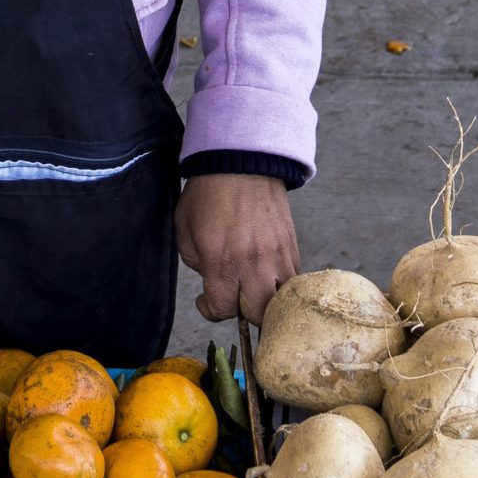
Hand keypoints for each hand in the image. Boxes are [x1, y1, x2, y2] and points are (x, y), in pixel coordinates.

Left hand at [174, 173, 299, 325]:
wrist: (242, 162)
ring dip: (267, 301)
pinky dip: (281, 284)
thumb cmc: (208, 193)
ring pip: (282, 301)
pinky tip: (268, 274)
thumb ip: (194, 262)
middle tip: (233, 295)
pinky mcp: (292, 246)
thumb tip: (211, 279)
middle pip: (258, 315)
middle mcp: (252, 264)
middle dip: (243, 312)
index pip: (222, 309)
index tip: (207, 300)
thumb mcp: (185, 229)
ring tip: (253, 289)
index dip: (211, 310)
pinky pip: (293, 279)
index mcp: (221, 261)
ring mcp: (277, 256)